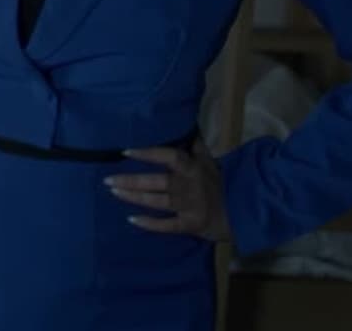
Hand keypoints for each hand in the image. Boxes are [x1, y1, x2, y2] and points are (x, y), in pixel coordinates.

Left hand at [105, 138, 231, 241]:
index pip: (167, 156)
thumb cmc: (223, 183)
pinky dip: (149, 223)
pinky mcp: (190, 224)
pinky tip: (131, 219)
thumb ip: (197, 146)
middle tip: (108, 180)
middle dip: (131, 180)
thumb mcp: (211, 161)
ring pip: (157, 201)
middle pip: (156, 181)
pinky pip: (167, 225)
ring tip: (114, 192)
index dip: (147, 153)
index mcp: (192, 168)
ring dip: (134, 197)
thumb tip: (188, 127)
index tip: (125, 151)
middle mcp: (188, 186)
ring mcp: (189, 206)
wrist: (244, 210)